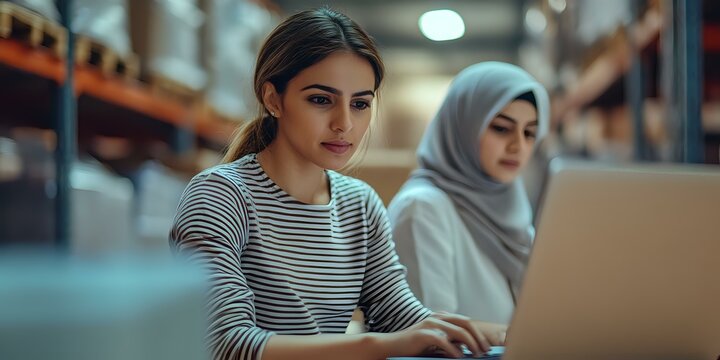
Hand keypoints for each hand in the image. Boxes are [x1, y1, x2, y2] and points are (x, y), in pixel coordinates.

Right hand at [376, 312, 506, 357]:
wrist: (391, 346)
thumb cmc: (414, 347)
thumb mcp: (435, 342)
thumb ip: (450, 341)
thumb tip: (470, 349)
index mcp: (441, 317)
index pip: (466, 322)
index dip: (479, 334)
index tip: (487, 348)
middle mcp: (437, 317)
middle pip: (466, 323)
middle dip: (478, 337)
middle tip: (485, 352)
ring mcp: (430, 324)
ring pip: (458, 331)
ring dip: (470, 344)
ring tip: (476, 355)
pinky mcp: (422, 334)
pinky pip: (443, 340)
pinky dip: (453, 349)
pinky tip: (459, 357)